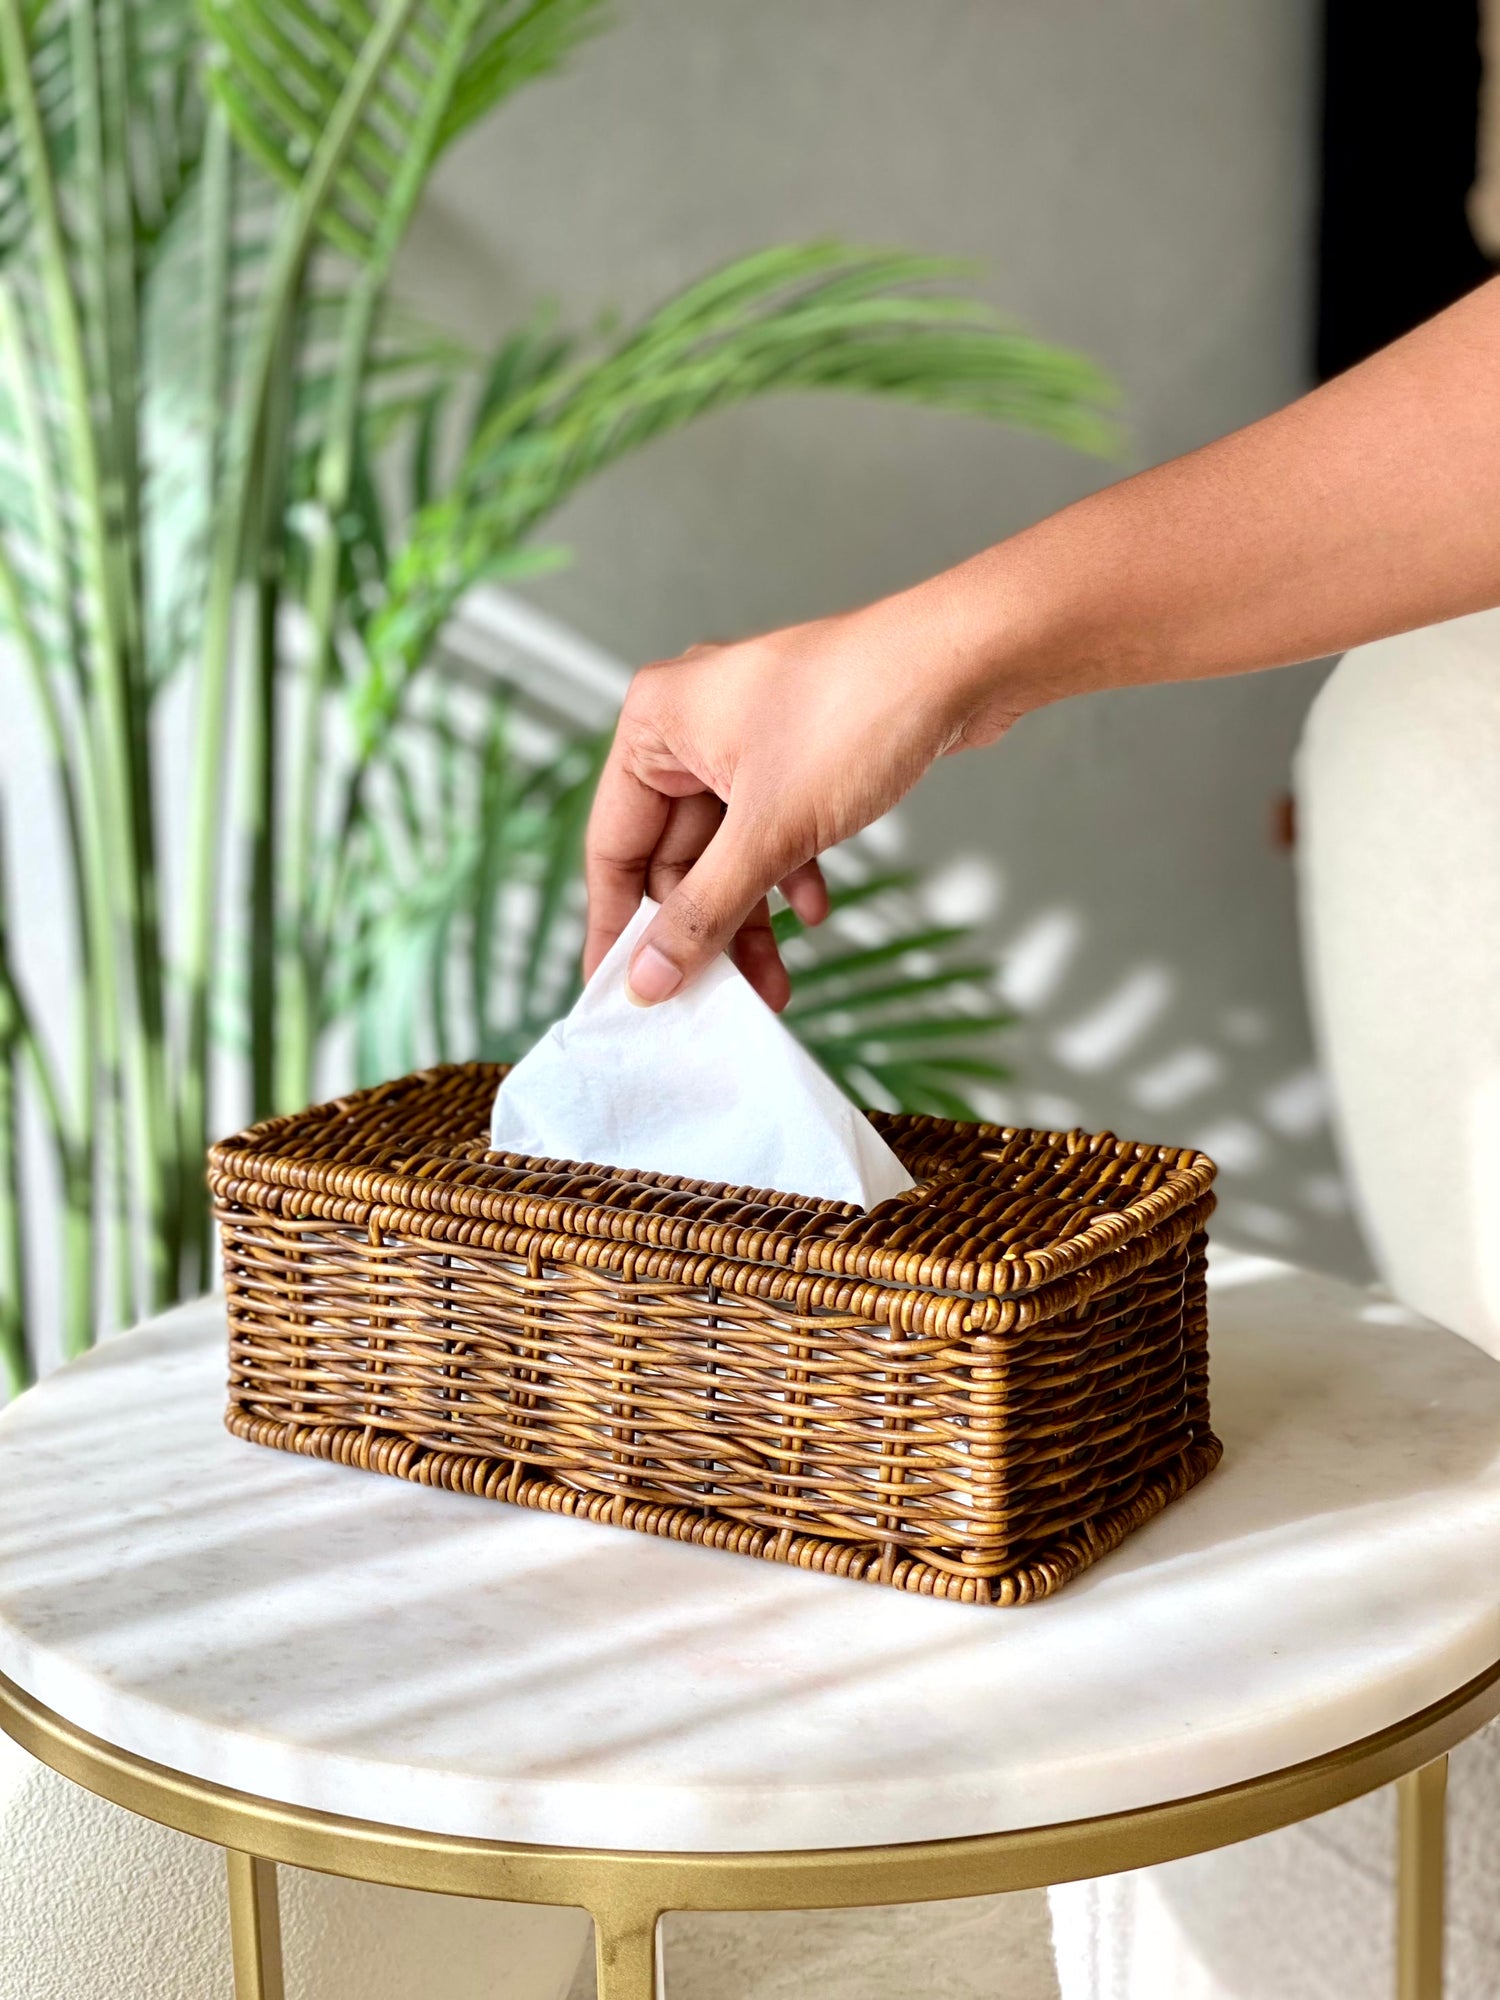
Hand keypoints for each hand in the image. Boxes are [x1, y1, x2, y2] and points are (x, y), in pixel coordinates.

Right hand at [583, 581, 1024, 1006]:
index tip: (615, 993)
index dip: (616, 926)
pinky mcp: (797, 752)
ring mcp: (747, 739)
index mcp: (656, 724)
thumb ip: (703, 912)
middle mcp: (691, 727)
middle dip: (704, 930)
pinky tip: (816, 911)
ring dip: (750, 916)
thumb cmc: (857, 714)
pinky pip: (772, 829)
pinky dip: (788, 873)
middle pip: (674, 857)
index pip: (613, 846)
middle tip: (721, 1000)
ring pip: (728, 851)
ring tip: (775, 982)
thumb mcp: (768, 832)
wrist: (965, 661)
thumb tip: (649, 978)